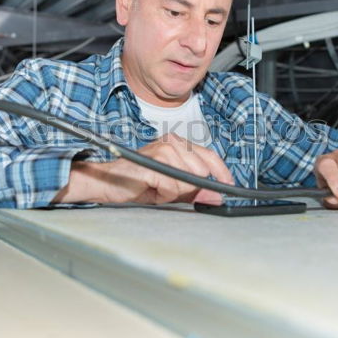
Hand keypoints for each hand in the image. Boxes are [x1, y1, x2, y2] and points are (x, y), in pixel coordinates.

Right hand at [55, 134, 233, 204]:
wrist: (107, 182)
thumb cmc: (136, 183)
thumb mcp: (172, 189)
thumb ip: (195, 190)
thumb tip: (217, 195)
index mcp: (178, 144)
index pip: (209, 155)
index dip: (221, 172)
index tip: (229, 186)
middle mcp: (172, 142)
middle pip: (201, 171)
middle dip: (188, 188)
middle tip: (168, 189)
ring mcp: (163, 150)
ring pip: (188, 180)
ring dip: (174, 192)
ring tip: (157, 188)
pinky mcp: (154, 162)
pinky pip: (173, 186)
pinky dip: (164, 194)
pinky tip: (152, 189)